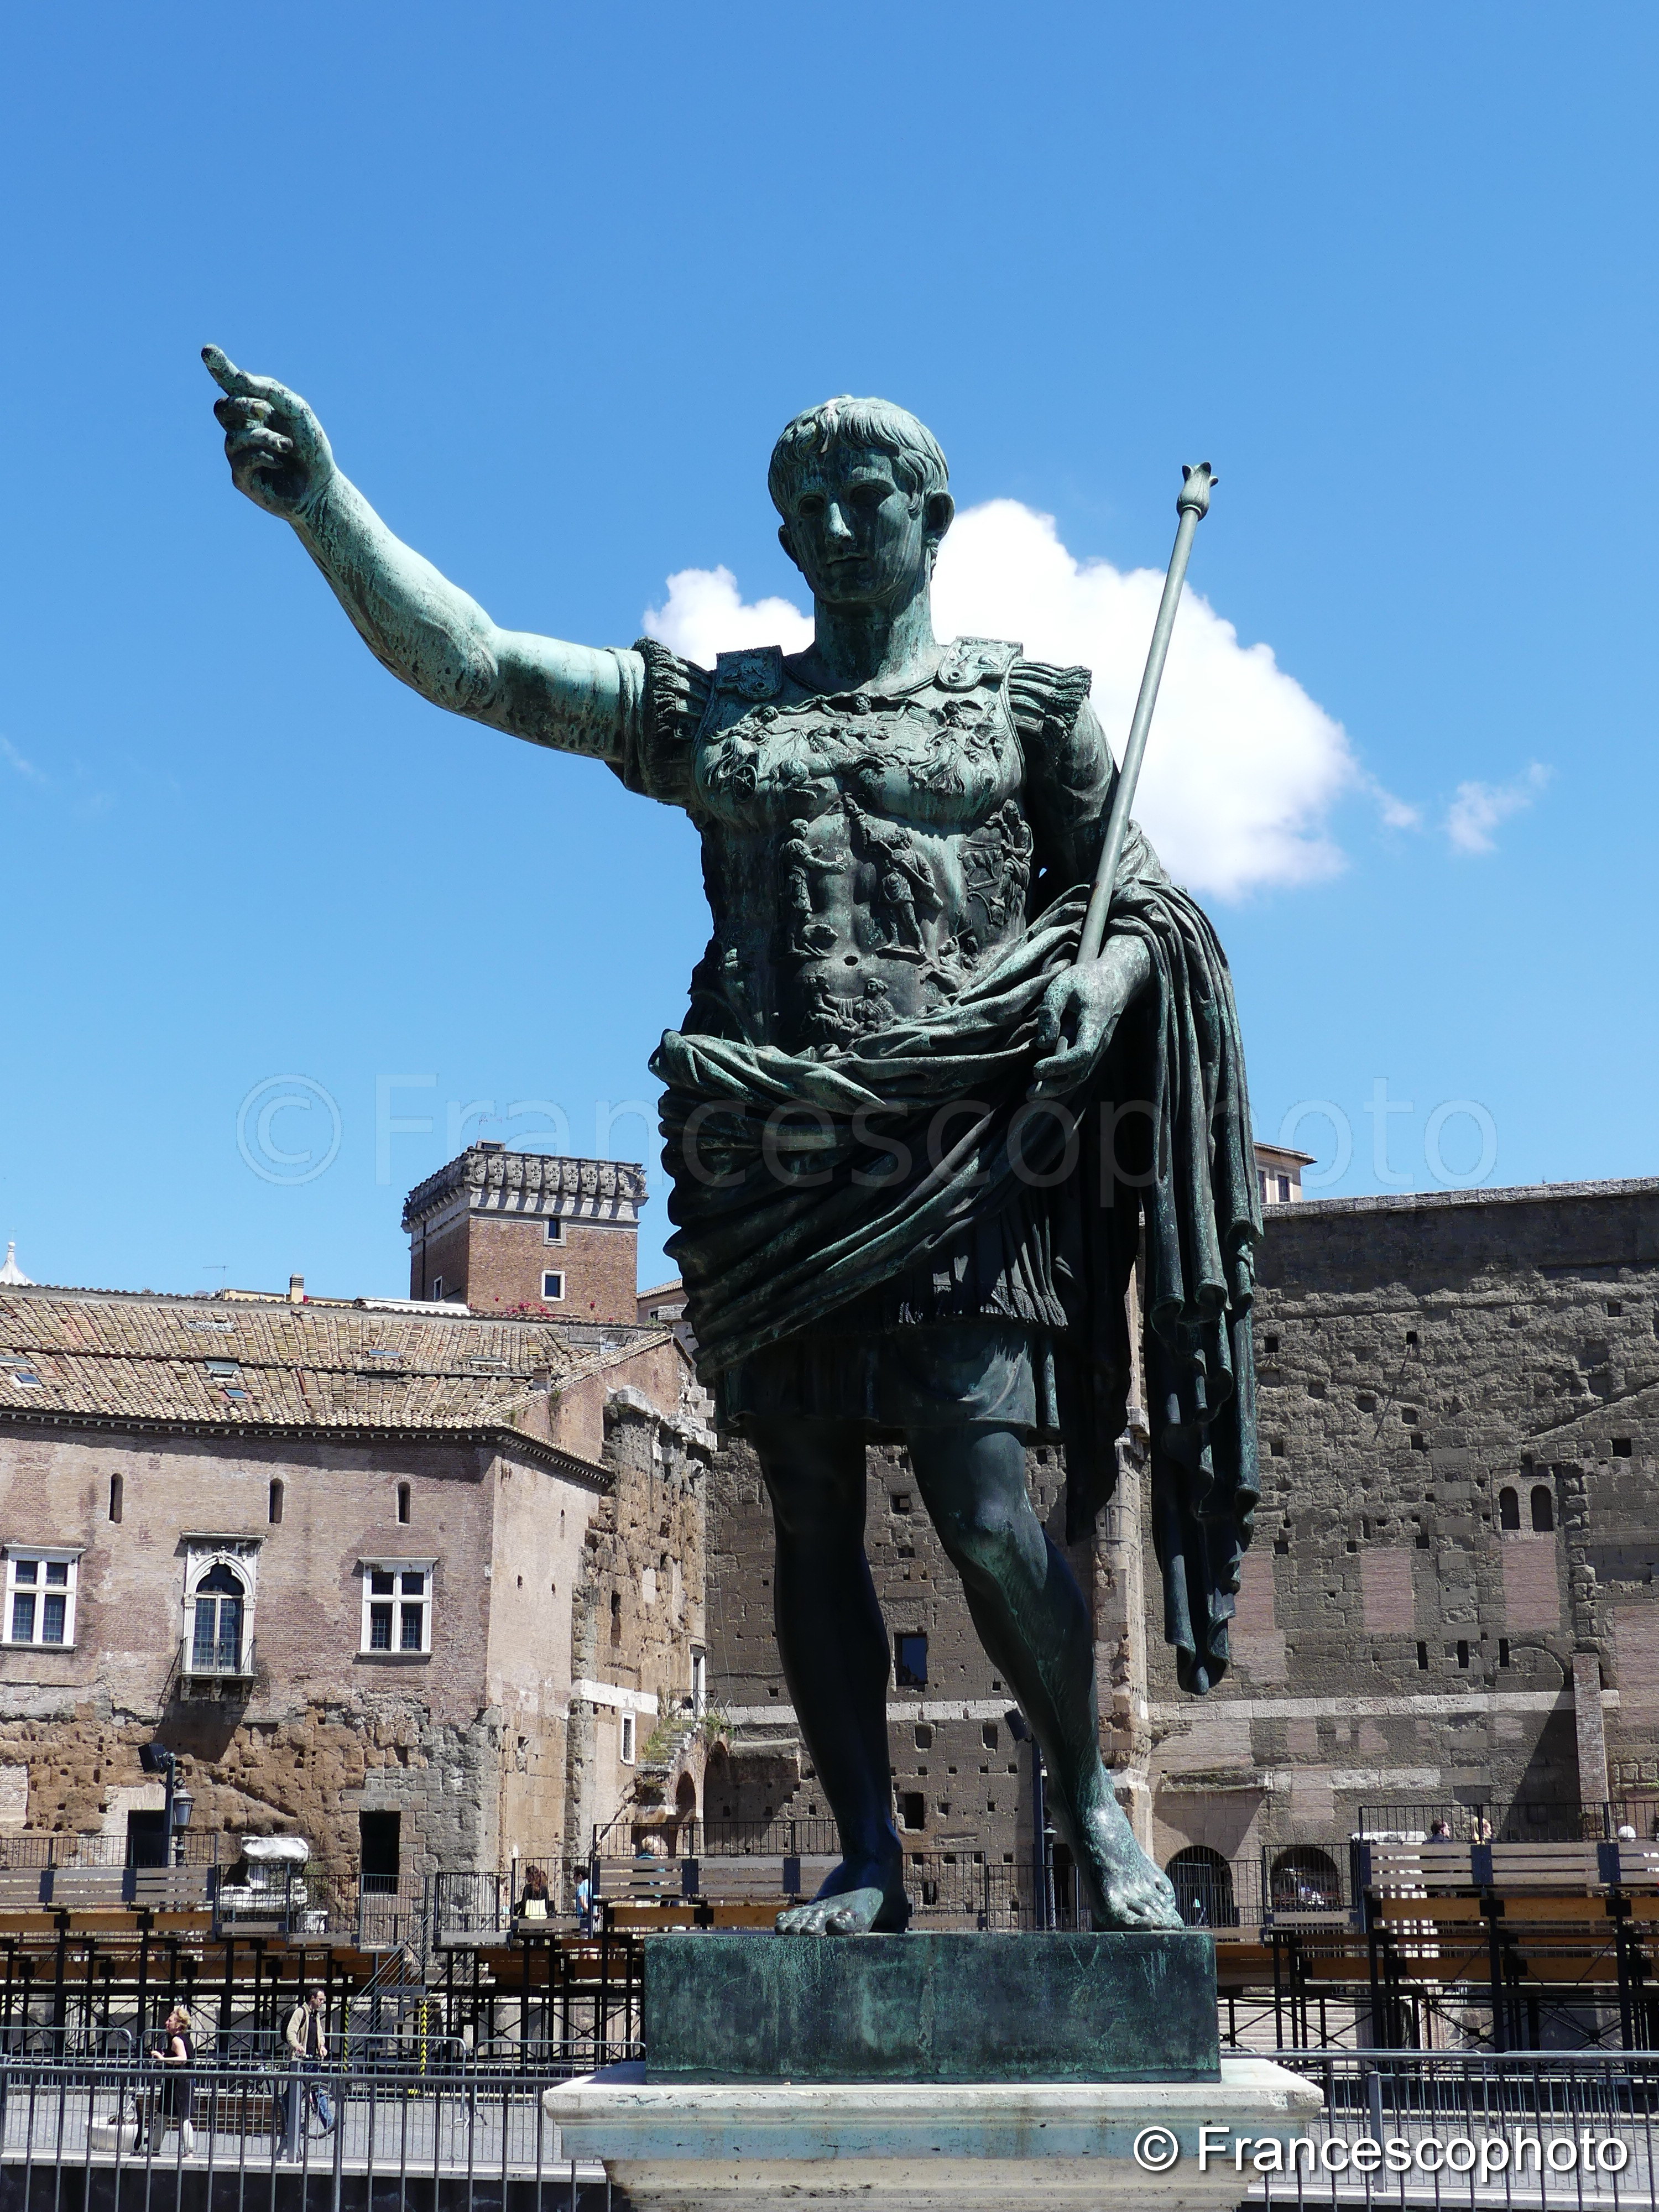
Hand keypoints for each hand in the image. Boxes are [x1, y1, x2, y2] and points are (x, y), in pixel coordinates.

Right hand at [204, 345, 334, 520]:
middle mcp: (242, 430)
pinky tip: (280, 464)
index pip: (231, 387)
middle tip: (264, 409)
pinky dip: (265, 455)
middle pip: (222, 408)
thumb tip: (239, 376)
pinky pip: (243, 459)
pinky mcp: (240, 478)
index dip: (219, 369)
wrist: (321, 488)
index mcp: (254, 410)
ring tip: (288, 445)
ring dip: (264, 436)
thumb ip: (271, 391)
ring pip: (235, 435)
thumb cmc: (310, 447)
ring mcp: (238, 455)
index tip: (208, 350)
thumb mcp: (297, 412)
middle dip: (242, 405)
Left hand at [1030, 936, 1151, 1095]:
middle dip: (1056, 1085)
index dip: (1060, 1065)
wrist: (1116, 978)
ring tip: (1032, 1094)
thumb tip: (1044, 1044)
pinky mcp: (1094, 1048)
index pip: (1082, 1052)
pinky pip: (1081, 1068)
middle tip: (1029, 1094)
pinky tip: (1045, 1082)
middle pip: (1082, 1071)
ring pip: (1082, 1073)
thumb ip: (1051, 1012)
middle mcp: (1101, 1039)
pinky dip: (1063, 1078)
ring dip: (1058, 1086)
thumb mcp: (1062, 985)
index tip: (1036, 1069)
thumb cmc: (1085, 979)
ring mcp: (1100, 1046)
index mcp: (1095, 1021)